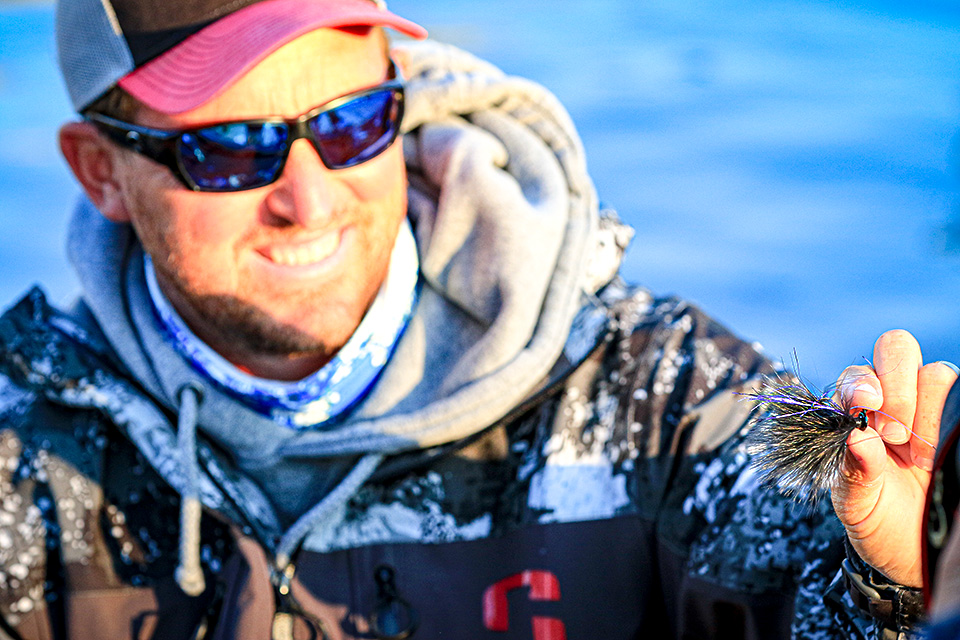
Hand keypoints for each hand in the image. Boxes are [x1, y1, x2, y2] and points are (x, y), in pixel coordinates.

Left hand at [830, 330, 957, 586]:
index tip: (865, 407)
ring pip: (937, 372)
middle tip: (894, 435)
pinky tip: (939, 455)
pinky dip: (953, 417)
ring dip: (927, 410)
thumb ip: (853, 471)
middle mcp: (893, 400)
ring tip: (919, 458)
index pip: (857, 374)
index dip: (861, 383)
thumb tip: (856, 436)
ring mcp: (932, 409)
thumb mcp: (857, 504)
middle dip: (897, 386)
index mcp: (856, 413)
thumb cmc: (878, 520)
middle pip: (897, 350)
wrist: (915, 552)